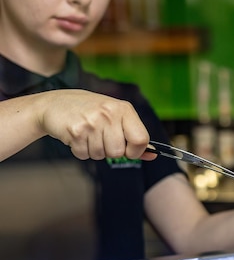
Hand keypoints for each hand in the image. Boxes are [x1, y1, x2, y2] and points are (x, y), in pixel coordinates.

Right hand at [36, 89, 154, 160]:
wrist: (54, 103)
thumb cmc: (89, 111)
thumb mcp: (115, 117)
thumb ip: (134, 136)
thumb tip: (153, 155)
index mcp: (124, 109)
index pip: (141, 139)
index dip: (135, 151)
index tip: (127, 149)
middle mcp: (109, 113)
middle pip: (119, 152)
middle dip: (109, 151)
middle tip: (99, 137)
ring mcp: (92, 121)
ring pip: (101, 155)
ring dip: (93, 150)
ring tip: (87, 134)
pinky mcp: (76, 131)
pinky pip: (84, 154)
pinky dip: (80, 150)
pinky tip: (76, 136)